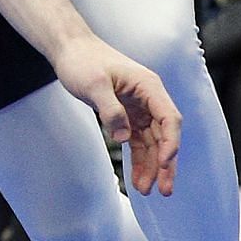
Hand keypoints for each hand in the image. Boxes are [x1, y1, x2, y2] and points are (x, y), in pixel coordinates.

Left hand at [50, 35, 181, 195]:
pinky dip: (139, 159)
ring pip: (153, 142)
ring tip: (146, 190)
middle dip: (165, 164)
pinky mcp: (128, 115)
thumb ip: (110, 110)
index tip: (164, 164)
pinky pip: (139, 141)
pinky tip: (138, 179)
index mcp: (148, 86)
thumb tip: (123, 137)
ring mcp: (139, 108)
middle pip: (165, 136)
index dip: (170, 143)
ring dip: (151, 166)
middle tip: (164, 190)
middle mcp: (149, 98)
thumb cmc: (83, 60)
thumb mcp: (94, 84)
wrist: (69, 50)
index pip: (169, 118)